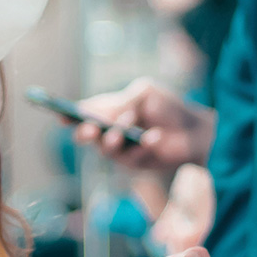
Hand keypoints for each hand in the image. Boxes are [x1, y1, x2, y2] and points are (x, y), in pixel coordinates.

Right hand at [73, 79, 216, 170]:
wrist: (195, 129)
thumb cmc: (168, 107)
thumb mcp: (145, 93)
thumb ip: (124, 102)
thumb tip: (106, 115)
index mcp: (108, 110)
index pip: (83, 113)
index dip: (69, 115)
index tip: (61, 115)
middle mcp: (109, 131)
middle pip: (87, 135)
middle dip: (85, 131)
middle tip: (89, 129)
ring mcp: (120, 150)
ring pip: (105, 149)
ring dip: (113, 138)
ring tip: (124, 129)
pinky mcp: (135, 163)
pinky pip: (131, 158)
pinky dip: (143, 146)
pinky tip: (155, 137)